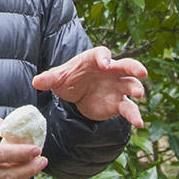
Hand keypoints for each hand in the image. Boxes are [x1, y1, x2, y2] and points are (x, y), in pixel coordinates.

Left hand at [32, 45, 146, 127]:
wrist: (76, 94)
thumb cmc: (69, 79)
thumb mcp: (57, 78)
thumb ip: (48, 79)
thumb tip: (36, 82)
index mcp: (95, 59)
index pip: (103, 54)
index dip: (105, 58)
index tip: (105, 64)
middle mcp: (111, 71)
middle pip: (127, 65)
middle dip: (135, 68)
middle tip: (142, 72)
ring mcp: (117, 87)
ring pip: (131, 85)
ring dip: (137, 89)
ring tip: (139, 95)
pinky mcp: (118, 103)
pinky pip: (128, 108)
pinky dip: (134, 115)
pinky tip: (139, 124)